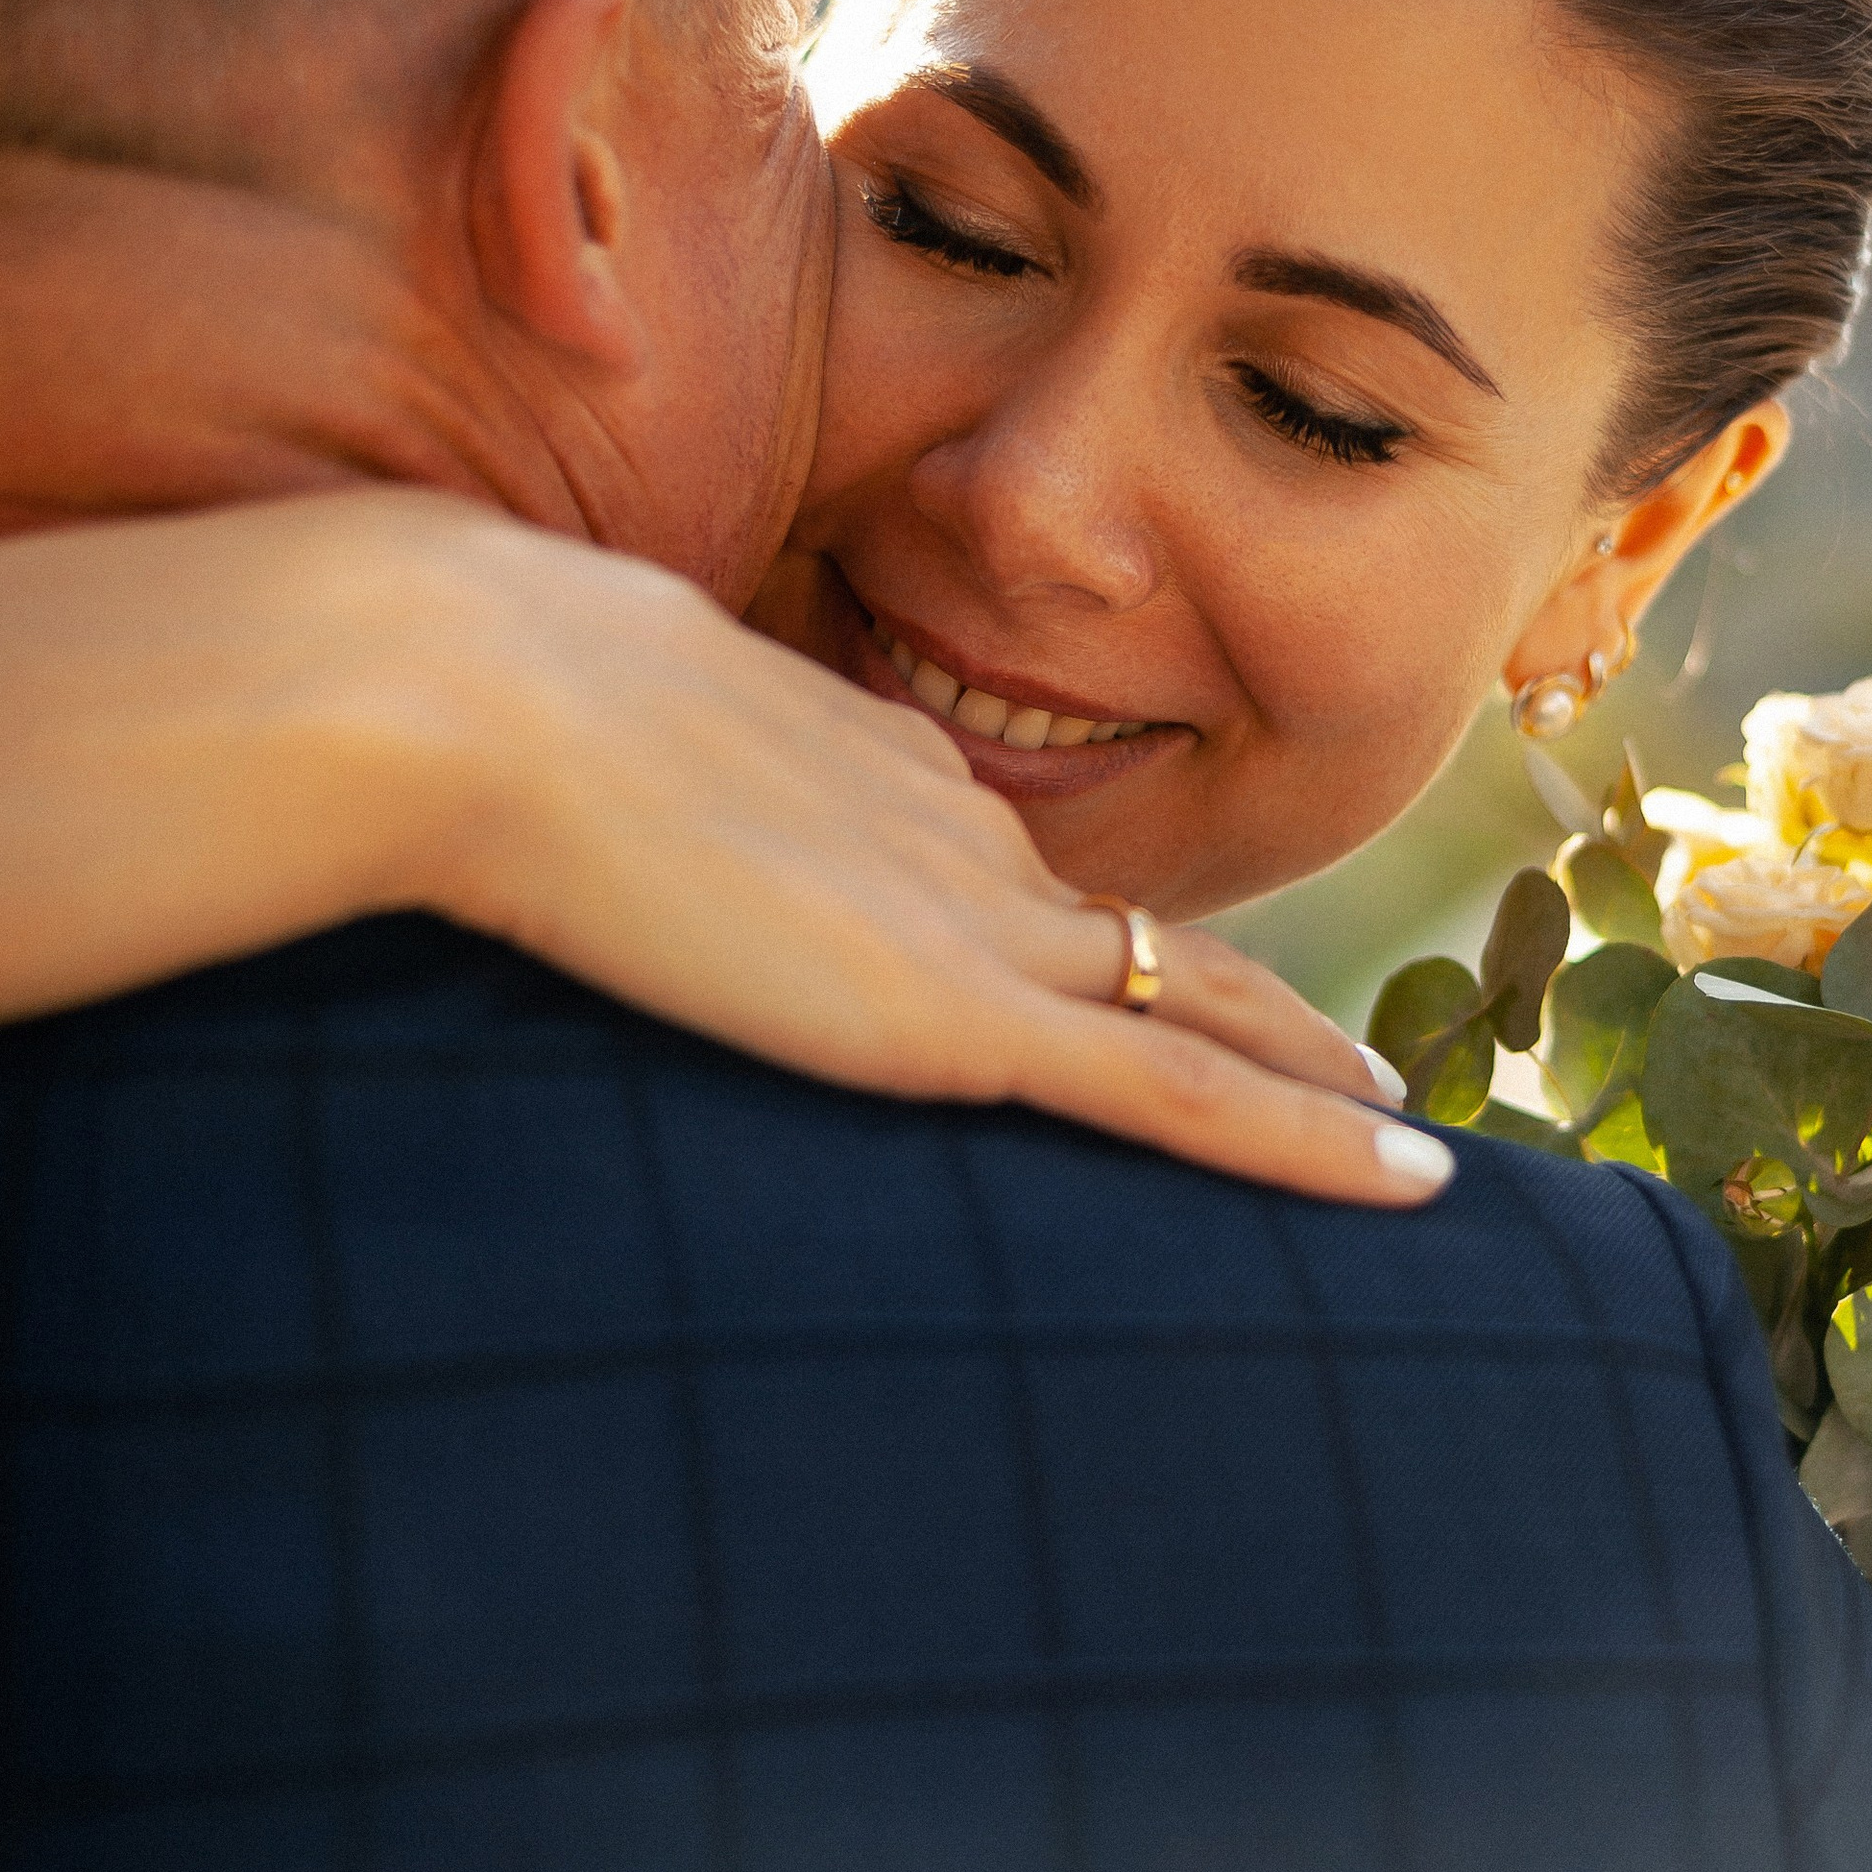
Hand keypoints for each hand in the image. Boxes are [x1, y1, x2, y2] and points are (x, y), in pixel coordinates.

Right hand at [434, 514, 1451, 1205]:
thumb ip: (613, 809)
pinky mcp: (959, 1015)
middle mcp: (951, 836)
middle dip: (1254, 1006)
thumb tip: (578, 839)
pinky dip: (1307, 1140)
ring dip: (1312, 1078)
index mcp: (864, 772)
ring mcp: (967, 922)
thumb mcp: (556, 752)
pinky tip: (1409, 1179)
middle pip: (1135, 939)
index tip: (1156, 982)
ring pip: (1200, 1011)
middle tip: (1353, 1067)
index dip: (1098, 938)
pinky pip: (1181, 1090)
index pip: (1014, 876)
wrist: (470, 693)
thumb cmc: (462, 709)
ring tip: (1402, 1133)